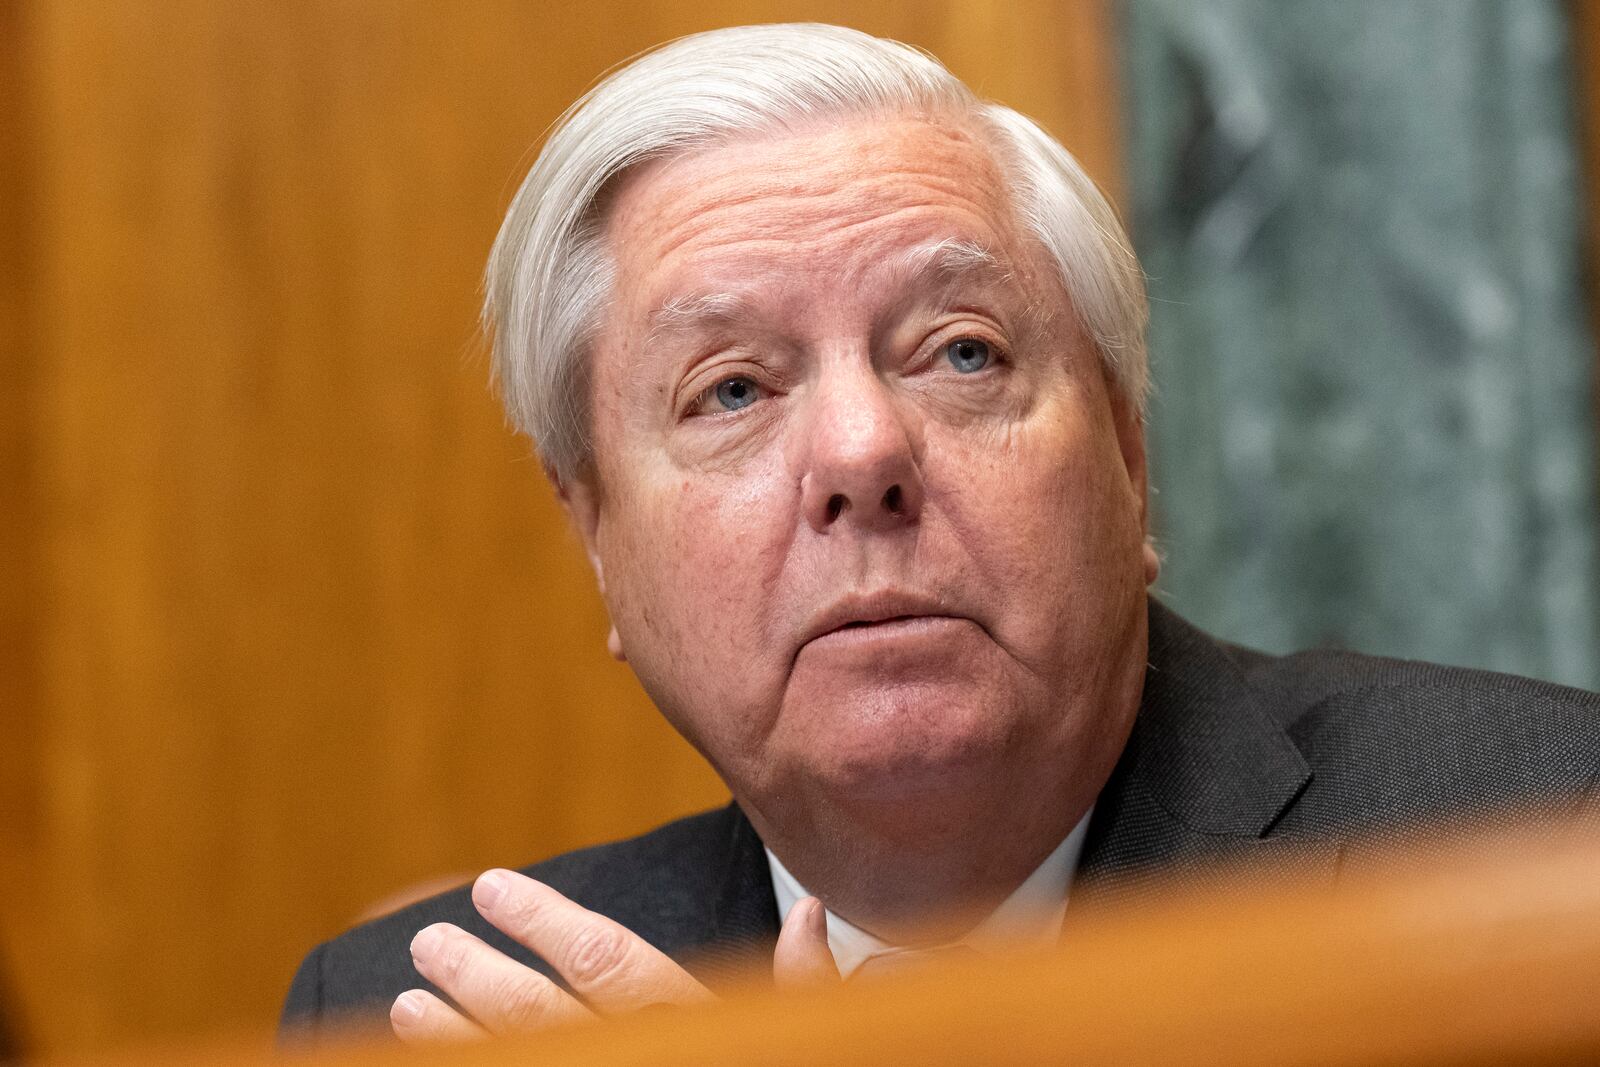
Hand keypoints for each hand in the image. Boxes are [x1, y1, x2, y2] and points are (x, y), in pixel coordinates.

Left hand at [390, 869, 836, 1042]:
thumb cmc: (789, 1062)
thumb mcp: (817, 1037)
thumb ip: (806, 984)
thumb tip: (808, 910)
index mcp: (699, 1024)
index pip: (610, 962)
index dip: (545, 922)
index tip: (491, 888)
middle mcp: (654, 1056)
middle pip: (545, 1017)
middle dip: (478, 976)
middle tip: (426, 940)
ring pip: (522, 1063)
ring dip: (457, 1035)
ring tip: (407, 1000)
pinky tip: (430, 1056)